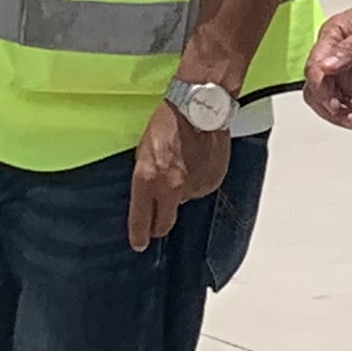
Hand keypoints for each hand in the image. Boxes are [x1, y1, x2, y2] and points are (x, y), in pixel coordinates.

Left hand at [129, 102, 230, 250]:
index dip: (139, 235)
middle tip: (159, 217)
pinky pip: (202, 190)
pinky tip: (197, 162)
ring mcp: (194, 187)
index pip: (141, 220)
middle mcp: (171, 189)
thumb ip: (145, 180)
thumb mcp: (143, 152)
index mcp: (147, 180)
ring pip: (185, 203)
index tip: (139, 243)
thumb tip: (149, 198)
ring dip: (182, 193)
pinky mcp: (212, 181)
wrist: (199, 107)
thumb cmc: (167, 122)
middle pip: (165, 224)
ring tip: (183, 166)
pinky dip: (198, 181)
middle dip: (160, 223)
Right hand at [304, 0, 351, 129]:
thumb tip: (327, 66)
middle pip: (316, 89)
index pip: (314, 68)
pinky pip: (343, 100)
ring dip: (340, 114)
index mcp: (330, 36)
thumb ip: (350, 50)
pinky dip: (350, 112)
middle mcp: (331, 53)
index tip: (335, 105)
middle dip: (330, 108)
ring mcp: (342, 66)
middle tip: (351, 119)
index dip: (321, 90)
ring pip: (327, 99)